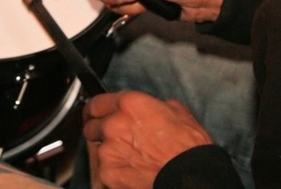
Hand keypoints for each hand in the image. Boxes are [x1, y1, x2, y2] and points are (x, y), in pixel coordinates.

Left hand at [84, 91, 213, 188]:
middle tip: (117, 140)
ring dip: (111, 154)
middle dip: (100, 132)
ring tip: (135, 160)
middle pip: (91, 126)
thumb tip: (150, 108)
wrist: (189, 177)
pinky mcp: (108, 173)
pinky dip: (116, 172)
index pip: (96, 103)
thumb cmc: (187, 149)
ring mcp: (108, 150)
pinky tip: (134, 173)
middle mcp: (114, 124)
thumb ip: (154, 106)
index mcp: (129, 104)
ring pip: (99, 151)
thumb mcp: (177, 113)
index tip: (94, 115)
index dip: (95, 110)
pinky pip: (105, 171)